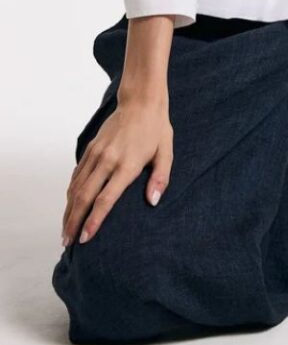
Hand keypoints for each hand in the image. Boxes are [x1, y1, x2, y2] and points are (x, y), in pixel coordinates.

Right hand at [61, 88, 172, 246]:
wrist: (140, 101)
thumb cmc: (156, 129)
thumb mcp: (166, 153)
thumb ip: (160, 178)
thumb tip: (153, 202)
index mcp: (127, 165)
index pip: (105, 199)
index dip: (94, 221)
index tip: (85, 239)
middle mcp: (107, 160)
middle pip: (84, 197)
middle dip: (74, 222)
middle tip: (67, 242)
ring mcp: (96, 154)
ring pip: (76, 187)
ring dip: (68, 210)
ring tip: (65, 231)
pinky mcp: (91, 148)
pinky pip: (76, 174)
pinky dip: (70, 193)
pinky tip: (69, 206)